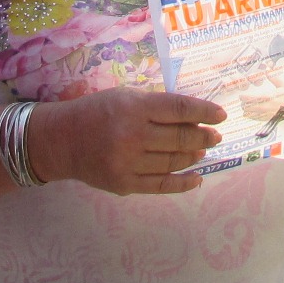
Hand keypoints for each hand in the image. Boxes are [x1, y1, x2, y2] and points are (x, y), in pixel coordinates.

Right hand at [30, 88, 225, 195]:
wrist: (62, 141)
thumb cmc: (97, 112)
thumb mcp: (124, 97)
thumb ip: (156, 106)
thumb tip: (193, 117)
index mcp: (133, 107)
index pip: (179, 109)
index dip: (204, 112)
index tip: (221, 115)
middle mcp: (132, 135)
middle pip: (179, 137)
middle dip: (203, 136)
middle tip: (216, 136)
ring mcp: (128, 162)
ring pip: (173, 161)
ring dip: (193, 156)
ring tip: (202, 151)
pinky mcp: (124, 184)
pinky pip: (161, 185)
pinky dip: (182, 183)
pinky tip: (196, 178)